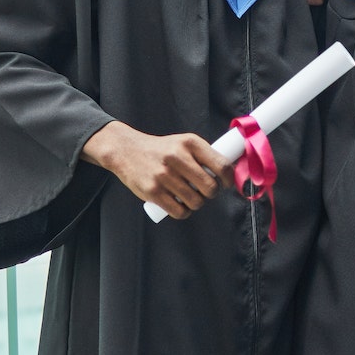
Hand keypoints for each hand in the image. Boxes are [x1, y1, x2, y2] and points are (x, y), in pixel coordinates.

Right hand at [82, 121, 233, 219]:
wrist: (126, 150)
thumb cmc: (161, 150)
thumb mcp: (182, 143)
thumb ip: (203, 156)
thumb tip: (228, 176)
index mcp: (190, 143)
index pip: (221, 166)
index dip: (228, 180)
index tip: (225, 184)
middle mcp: (177, 157)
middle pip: (210, 188)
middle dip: (211, 194)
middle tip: (205, 191)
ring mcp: (164, 175)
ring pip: (196, 202)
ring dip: (196, 203)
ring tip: (190, 197)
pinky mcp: (153, 191)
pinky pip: (180, 211)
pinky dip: (183, 212)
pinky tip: (180, 205)